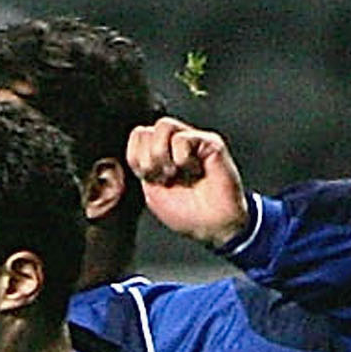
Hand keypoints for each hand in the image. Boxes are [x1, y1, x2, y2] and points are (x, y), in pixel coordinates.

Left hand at [128, 118, 250, 249]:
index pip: (138, 136)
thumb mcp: (153, 191)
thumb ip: (143, 165)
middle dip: (148, 160)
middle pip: (145, 131)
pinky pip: (182, 139)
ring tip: (175, 172)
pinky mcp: (210, 142)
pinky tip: (196, 171)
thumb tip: (141, 138)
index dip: (137, 159)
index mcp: (161, 153)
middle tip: (165, 178)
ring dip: (162, 154)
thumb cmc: (187, 212)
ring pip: (163, 125)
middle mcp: (176, 143)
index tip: (152, 180)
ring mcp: (193, 140)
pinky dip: (183, 160)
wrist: (213, 226)